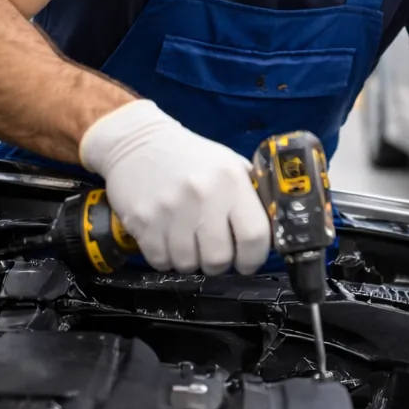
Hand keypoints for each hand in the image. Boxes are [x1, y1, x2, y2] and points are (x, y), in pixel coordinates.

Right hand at [80, 99, 270, 275]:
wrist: (137, 144)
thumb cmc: (191, 156)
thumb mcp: (230, 165)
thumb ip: (251, 197)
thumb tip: (271, 233)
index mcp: (231, 181)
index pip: (254, 236)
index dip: (254, 258)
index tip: (248, 261)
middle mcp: (202, 196)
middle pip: (219, 259)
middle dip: (221, 263)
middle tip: (216, 251)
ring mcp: (169, 211)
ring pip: (188, 265)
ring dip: (192, 261)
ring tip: (190, 242)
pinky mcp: (141, 222)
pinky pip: (161, 262)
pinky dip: (167, 259)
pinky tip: (168, 240)